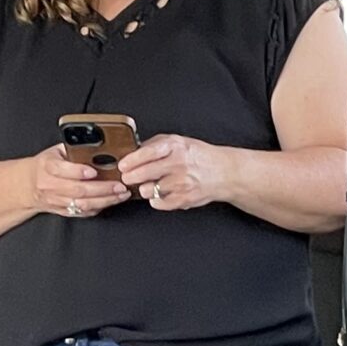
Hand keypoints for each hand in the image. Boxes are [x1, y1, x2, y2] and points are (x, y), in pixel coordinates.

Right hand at [29, 144, 128, 219]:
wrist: (28, 185)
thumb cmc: (46, 165)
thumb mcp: (56, 151)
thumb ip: (73, 149)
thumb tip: (100, 145)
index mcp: (47, 165)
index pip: (61, 169)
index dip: (78, 171)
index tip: (94, 171)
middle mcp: (50, 185)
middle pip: (77, 189)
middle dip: (102, 189)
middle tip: (119, 185)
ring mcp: (55, 200)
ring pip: (82, 204)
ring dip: (104, 201)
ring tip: (121, 195)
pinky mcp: (61, 211)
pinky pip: (81, 212)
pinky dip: (98, 208)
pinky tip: (110, 202)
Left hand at [116, 134, 236, 211]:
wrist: (223, 172)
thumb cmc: (198, 156)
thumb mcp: (178, 142)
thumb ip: (155, 144)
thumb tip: (133, 151)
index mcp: (175, 146)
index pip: (148, 152)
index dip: (132, 160)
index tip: (123, 165)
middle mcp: (179, 163)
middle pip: (145, 173)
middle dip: (131, 177)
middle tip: (128, 178)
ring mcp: (182, 182)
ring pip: (150, 189)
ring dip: (145, 189)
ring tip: (148, 185)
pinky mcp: (185, 198)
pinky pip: (160, 203)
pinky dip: (155, 200)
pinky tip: (158, 195)